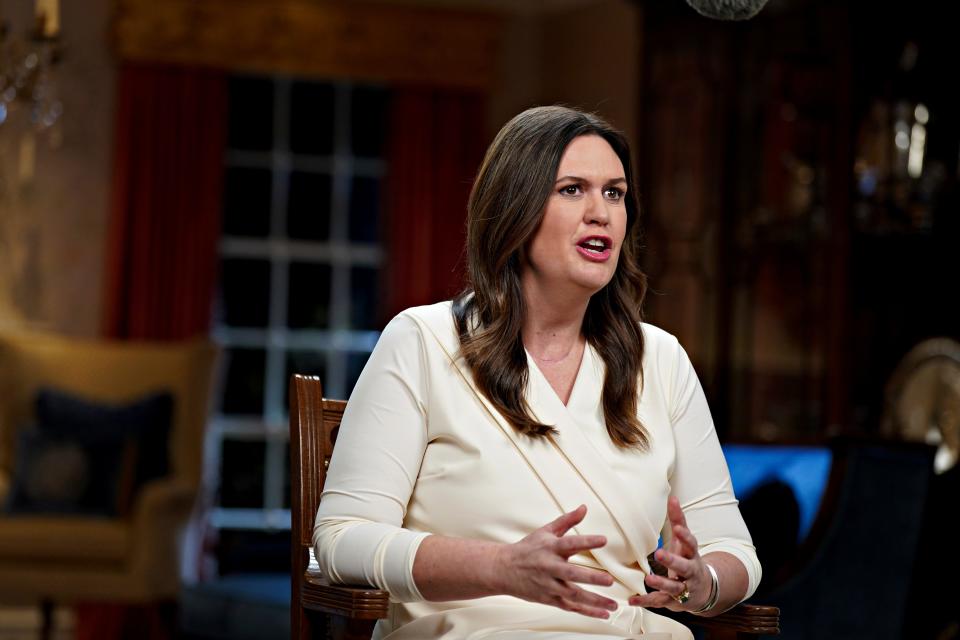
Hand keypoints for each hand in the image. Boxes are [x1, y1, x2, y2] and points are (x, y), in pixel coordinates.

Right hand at [494, 505, 617, 618]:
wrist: (502, 569)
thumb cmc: (527, 549)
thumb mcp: (545, 531)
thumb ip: (567, 520)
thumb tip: (584, 508)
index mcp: (550, 547)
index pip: (570, 543)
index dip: (586, 541)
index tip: (603, 539)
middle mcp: (550, 567)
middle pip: (572, 574)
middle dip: (591, 578)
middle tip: (609, 580)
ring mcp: (549, 585)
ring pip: (573, 595)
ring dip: (594, 601)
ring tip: (613, 605)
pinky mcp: (549, 598)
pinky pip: (570, 607)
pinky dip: (587, 612)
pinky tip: (602, 614)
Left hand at [629, 497, 709, 611]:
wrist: (703, 589)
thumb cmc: (688, 558)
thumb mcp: (684, 541)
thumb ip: (678, 520)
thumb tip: (673, 497)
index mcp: (692, 554)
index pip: (692, 544)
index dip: (685, 536)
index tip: (678, 528)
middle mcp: (690, 572)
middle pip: (684, 567)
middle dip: (673, 561)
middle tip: (659, 553)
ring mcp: (683, 588)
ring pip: (674, 587)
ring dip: (661, 583)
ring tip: (648, 579)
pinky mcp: (673, 601)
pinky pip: (659, 601)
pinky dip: (645, 601)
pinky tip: (632, 600)